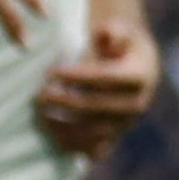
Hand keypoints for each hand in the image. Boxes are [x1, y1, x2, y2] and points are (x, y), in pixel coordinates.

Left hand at [36, 9, 159, 160]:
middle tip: (39, 94)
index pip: (107, 78)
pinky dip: (72, 145)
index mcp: (139, 76)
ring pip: (95, 133)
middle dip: (65, 102)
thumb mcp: (119, 30)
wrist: (134, 66)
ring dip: (65, 126)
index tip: (51, 71)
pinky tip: (49, 132)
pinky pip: (94, 149)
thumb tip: (104, 33)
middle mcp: (136, 104)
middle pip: (98, 108)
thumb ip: (113, 31)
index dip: (78, 76)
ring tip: (40, 114)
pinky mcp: (114, 136)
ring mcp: (125, 123)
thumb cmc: (118, 43)